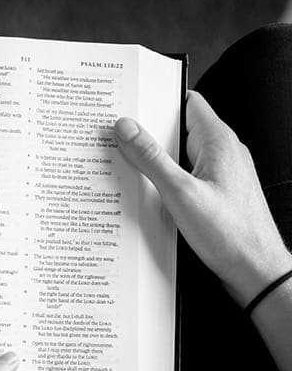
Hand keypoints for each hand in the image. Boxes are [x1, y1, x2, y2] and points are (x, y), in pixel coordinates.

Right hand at [114, 90, 291, 306]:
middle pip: (178, 131)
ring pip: (180, 157)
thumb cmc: (228, 233)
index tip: (129, 105)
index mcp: (218, 141)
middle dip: (149, 135)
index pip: (186, 102)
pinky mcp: (215, 195)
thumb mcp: (180, 193)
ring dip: (155, 163)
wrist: (254, 270)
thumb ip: (151, 158)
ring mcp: (220, 175)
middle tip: (117, 140)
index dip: (157, 100)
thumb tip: (126, 127)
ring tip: (126, 170)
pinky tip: (148, 197)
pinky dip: (165, 183)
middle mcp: (222, 153)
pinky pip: (185, 179)